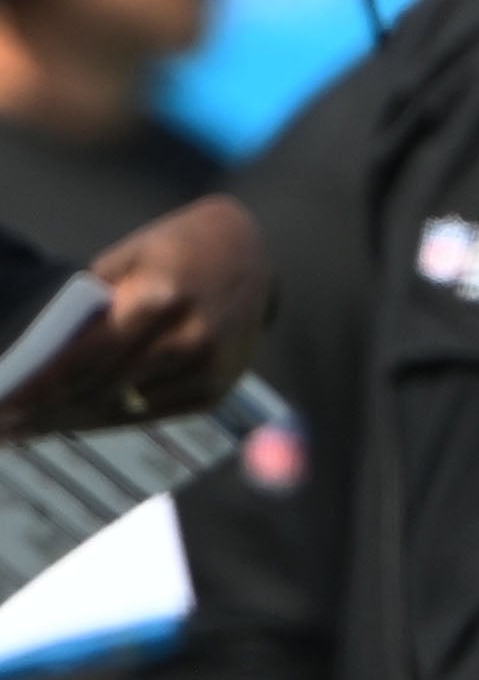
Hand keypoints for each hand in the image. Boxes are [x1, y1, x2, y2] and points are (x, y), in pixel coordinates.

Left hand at [0, 197, 269, 435]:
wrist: (253, 251)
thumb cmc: (175, 250)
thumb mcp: (127, 261)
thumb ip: (91, 310)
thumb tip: (43, 365)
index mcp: (161, 298)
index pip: (84, 358)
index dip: (37, 389)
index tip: (1, 411)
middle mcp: (190, 337)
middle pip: (98, 390)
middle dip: (44, 412)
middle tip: (4, 429)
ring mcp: (208, 367)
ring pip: (122, 408)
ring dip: (71, 419)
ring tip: (31, 426)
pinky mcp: (218, 388)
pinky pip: (149, 413)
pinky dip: (109, 417)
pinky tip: (77, 417)